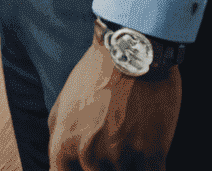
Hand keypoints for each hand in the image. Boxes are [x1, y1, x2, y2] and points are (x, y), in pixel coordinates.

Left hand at [46, 39, 180, 169]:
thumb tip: (59, 159)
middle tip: (114, 140)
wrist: (130, 52)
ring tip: (132, 139)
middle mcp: (87, 155)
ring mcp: (119, 157)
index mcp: (63, 142)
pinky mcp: (151, 155)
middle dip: (107, 167)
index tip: (89, 167)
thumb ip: (60, 131)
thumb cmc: (97, 73)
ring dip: (131, 165)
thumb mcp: (65, 100)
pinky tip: (152, 152)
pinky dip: (152, 169)